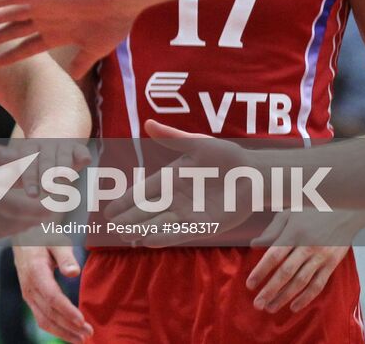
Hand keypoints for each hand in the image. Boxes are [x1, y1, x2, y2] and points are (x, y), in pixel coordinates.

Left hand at [0, 0, 137, 77]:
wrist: (120, 1)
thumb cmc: (113, 23)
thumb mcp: (95, 49)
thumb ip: (82, 61)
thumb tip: (73, 76)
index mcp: (59, 33)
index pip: (29, 46)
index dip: (12, 54)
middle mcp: (48, 19)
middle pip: (15, 30)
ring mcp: (44, 7)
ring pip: (11, 14)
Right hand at [14, 245, 92, 342]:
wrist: (24, 238)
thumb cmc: (44, 238)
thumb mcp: (56, 240)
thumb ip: (65, 257)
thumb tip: (74, 273)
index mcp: (35, 271)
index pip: (52, 296)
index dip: (67, 311)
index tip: (82, 320)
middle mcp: (29, 286)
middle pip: (49, 312)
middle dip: (69, 326)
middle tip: (89, 333)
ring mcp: (28, 294)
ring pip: (44, 319)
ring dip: (63, 332)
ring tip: (82, 338)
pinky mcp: (30, 299)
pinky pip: (41, 318)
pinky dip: (55, 329)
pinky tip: (69, 333)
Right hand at [101, 121, 256, 243]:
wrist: (254, 174)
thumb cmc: (227, 156)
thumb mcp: (198, 144)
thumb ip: (172, 138)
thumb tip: (148, 123)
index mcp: (170, 178)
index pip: (142, 191)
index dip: (126, 201)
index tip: (109, 210)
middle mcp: (176, 198)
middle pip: (147, 210)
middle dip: (130, 219)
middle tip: (111, 227)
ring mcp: (188, 213)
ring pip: (160, 223)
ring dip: (142, 230)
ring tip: (125, 236)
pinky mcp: (204, 226)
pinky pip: (181, 233)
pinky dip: (164, 237)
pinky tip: (148, 240)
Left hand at [246, 208, 364, 312]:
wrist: (345, 210)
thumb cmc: (312, 209)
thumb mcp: (289, 213)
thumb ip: (272, 230)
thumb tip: (254, 244)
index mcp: (294, 232)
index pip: (274, 256)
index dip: (261, 272)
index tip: (249, 285)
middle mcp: (308, 246)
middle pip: (286, 273)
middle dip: (270, 290)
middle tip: (257, 304)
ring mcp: (321, 257)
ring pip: (301, 282)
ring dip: (285, 297)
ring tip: (270, 308)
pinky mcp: (332, 264)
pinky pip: (318, 285)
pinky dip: (306, 298)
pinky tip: (294, 307)